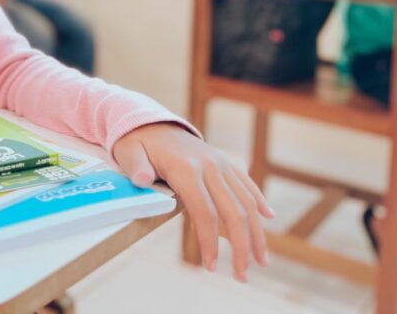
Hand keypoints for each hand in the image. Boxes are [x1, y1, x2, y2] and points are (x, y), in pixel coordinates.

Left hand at [112, 122, 273, 281]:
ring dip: (256, 233)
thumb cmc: (137, 144)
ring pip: (246, 201)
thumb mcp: (128, 152)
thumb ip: (135, 167)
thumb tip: (143, 179)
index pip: (205, 211)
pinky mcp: (224, 162)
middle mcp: (208, 165)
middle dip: (240, 247)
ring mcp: (219, 162)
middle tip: (241, 276)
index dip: (210, 241)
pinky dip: (258, 201)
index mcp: (185, 168)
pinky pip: (246, 183)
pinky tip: (268, 218)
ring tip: (261, 261)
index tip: (211, 266)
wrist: (150, 122)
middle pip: (232, 211)